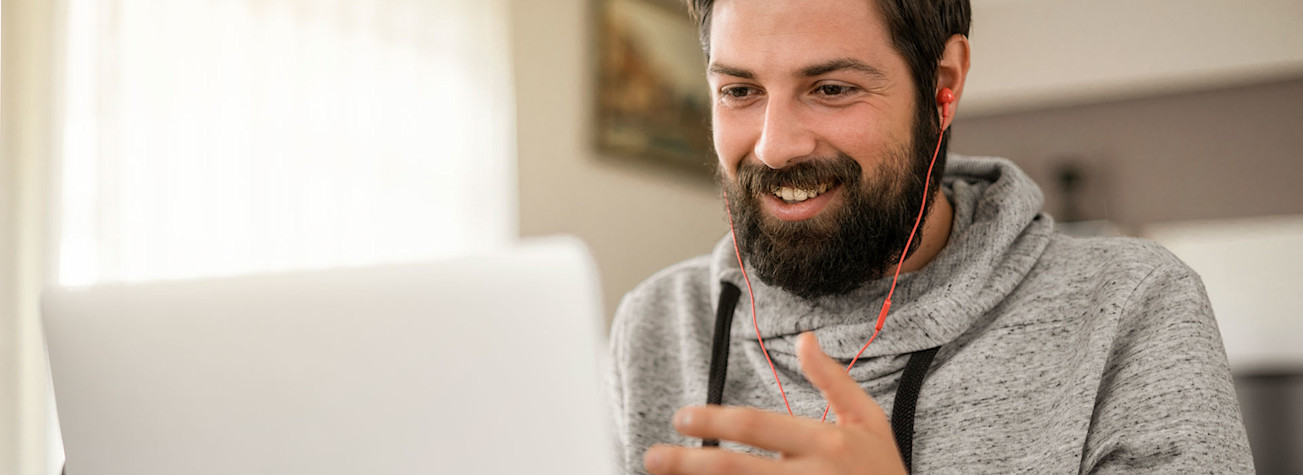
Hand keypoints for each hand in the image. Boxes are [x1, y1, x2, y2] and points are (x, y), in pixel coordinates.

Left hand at [643, 332, 907, 474]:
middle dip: (688, 463)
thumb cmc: (881, 471)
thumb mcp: (870, 419)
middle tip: (653, 456)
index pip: (759, 426)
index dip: (715, 420)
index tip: (681, 418)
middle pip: (736, 469)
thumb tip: (804, 339)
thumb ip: (834, 381)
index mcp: (827, 443)